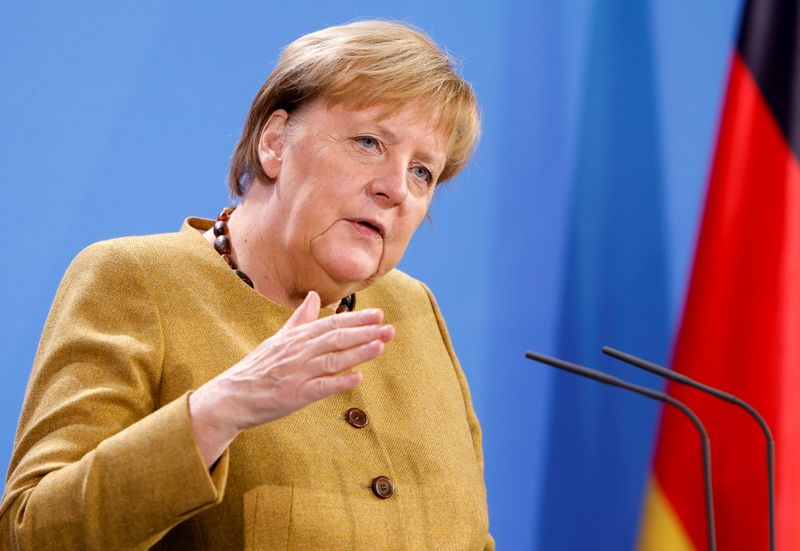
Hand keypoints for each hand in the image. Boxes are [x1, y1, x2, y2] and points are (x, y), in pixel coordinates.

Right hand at [189, 291, 393, 466]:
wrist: (233, 396)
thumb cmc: (258, 368)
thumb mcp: (278, 339)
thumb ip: (299, 319)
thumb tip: (313, 297)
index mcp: (296, 337)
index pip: (331, 324)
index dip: (356, 319)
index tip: (378, 314)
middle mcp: (298, 352)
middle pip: (335, 339)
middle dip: (365, 333)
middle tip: (389, 328)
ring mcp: (296, 373)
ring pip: (332, 360)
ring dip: (358, 353)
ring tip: (380, 346)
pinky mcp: (294, 395)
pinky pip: (320, 387)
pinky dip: (339, 382)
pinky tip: (357, 378)